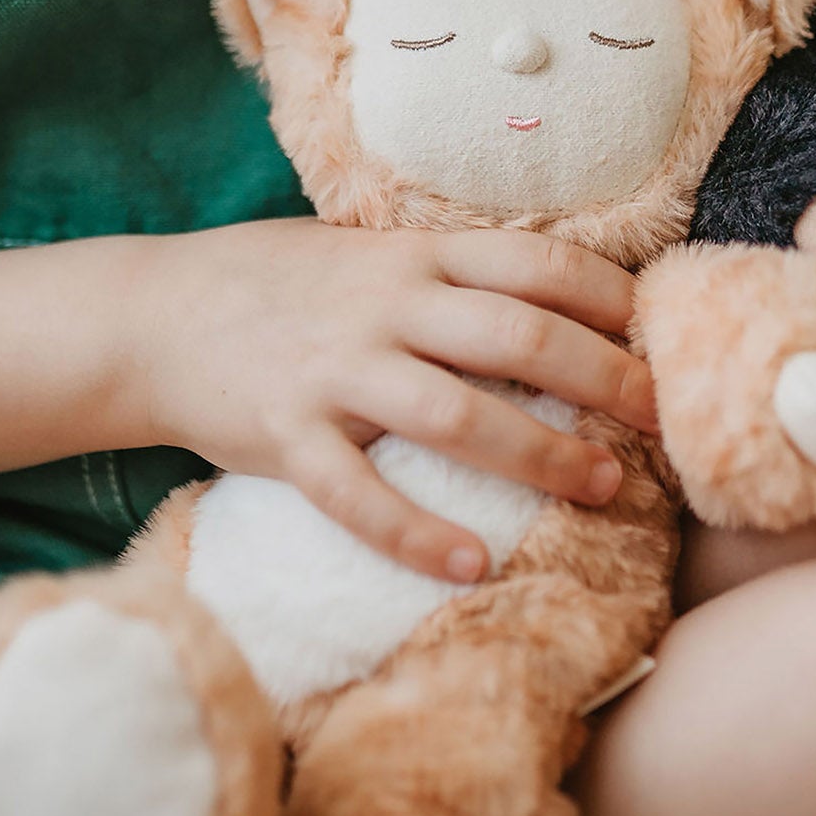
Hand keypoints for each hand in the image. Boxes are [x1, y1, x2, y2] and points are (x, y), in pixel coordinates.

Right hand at [127, 220, 655, 581]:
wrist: (155, 314)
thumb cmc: (288, 283)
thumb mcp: (374, 252)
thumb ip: (455, 272)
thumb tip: (563, 297)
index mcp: (416, 255)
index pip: (538, 263)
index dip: (611, 297)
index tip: (659, 335)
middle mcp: (386, 305)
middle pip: (517, 336)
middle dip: (603, 377)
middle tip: (660, 417)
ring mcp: (335, 371)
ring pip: (454, 415)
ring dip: (538, 455)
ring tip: (603, 487)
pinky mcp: (285, 436)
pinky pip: (356, 495)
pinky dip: (415, 533)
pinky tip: (471, 563)